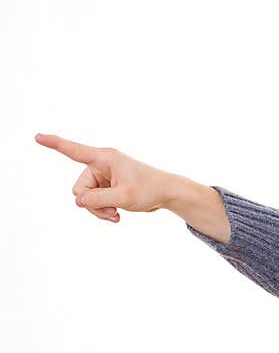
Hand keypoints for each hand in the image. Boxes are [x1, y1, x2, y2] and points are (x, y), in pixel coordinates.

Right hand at [35, 133, 177, 222]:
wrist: (167, 193)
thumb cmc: (150, 189)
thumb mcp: (124, 197)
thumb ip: (98, 200)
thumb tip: (78, 202)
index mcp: (104, 158)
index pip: (74, 150)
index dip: (54, 144)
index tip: (37, 136)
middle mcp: (101, 165)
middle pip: (80, 188)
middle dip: (92, 204)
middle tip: (112, 211)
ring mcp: (104, 177)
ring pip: (87, 198)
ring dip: (99, 210)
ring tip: (117, 214)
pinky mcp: (108, 187)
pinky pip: (96, 201)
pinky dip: (104, 210)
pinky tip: (117, 216)